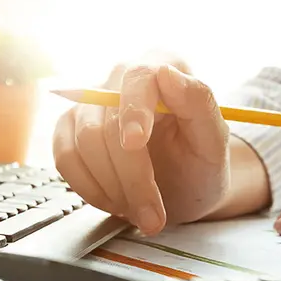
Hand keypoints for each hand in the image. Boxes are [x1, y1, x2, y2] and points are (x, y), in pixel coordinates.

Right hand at [53, 62, 230, 234]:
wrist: (183, 189)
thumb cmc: (201, 164)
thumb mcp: (215, 142)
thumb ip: (200, 105)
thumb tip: (167, 73)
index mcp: (164, 64)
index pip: (139, 76)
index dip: (134, 110)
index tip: (135, 143)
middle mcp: (122, 77)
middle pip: (108, 120)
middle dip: (130, 175)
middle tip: (153, 216)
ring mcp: (91, 103)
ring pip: (83, 142)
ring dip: (112, 188)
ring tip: (140, 210)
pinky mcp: (69, 129)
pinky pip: (65, 157)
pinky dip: (89, 188)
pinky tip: (115, 201)